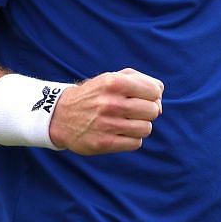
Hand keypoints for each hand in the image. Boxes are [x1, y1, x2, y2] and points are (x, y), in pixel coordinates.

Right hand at [47, 68, 163, 154]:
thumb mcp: (111, 78)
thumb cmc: (94, 95)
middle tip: (134, 111)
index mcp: (114, 82)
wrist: (60, 115)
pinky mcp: (104, 143)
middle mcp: (111, 103)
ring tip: (127, 122)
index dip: (153, 95)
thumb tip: (160, 100)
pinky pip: (136, 143)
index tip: (143, 97)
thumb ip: (140, 81)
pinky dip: (132, 139)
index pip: (154, 91)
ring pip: (146, 128)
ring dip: (140, 126)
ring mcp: (107, 124)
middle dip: (148, 111)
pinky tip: (120, 133)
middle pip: (153, 111)